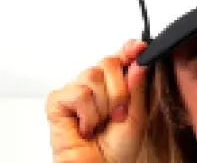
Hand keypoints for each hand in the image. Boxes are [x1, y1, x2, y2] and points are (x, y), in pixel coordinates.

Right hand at [46, 40, 149, 162]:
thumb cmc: (116, 149)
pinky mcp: (57, 100)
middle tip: (116, 114)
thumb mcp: (136, 116)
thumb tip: (138, 63)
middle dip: (118, 91)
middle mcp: (93, 83)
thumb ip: (137, 87)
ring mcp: (75, 89)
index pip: (120, 56)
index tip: (139, 48)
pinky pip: (78, 93)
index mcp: (113, 83)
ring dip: (102, 106)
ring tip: (99, 122)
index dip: (128, 49)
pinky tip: (85, 125)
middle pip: (108, 62)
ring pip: (93, 76)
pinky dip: (87, 113)